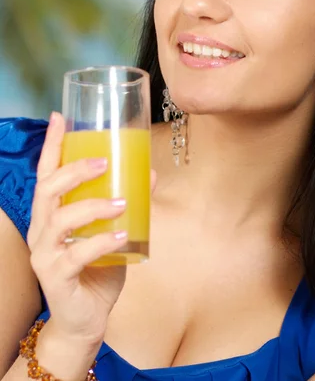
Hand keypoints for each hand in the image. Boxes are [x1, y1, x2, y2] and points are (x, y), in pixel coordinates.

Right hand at [27, 112, 155, 345]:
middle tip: (104, 162)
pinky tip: (122, 235)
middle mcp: (41, 230)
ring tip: (121, 202)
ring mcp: (45, 255)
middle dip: (73, 170)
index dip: (52, 145)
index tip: (60, 116)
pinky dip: (101, 242)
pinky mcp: (56, 278)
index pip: (46, 173)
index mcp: (51, 214)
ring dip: (92, 207)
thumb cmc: (97, 269)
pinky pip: (76, 256)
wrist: (86, 320)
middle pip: (47, 190)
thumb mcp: (113, 232)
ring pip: (58, 221)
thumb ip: (127, 205)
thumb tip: (151, 174)